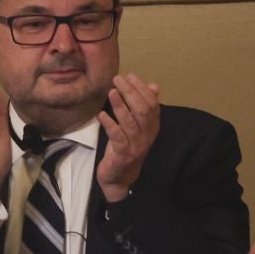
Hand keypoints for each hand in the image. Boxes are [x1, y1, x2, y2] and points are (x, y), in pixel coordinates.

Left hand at [95, 73, 161, 202]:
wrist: (119, 177)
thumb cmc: (126, 148)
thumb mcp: (136, 126)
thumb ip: (143, 107)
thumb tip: (153, 85)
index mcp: (152, 126)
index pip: (151, 103)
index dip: (141, 88)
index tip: (129, 76)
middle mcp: (147, 135)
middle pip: (142, 110)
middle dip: (131, 92)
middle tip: (118, 80)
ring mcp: (136, 145)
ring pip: (130, 122)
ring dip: (120, 105)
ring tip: (111, 92)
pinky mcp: (123, 155)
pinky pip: (117, 137)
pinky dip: (109, 125)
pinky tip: (102, 115)